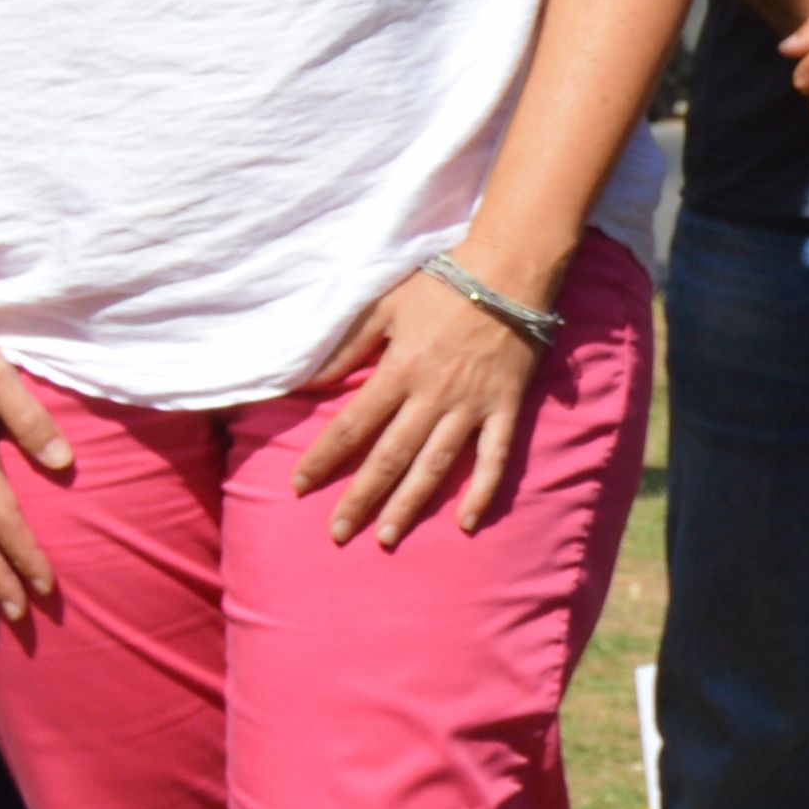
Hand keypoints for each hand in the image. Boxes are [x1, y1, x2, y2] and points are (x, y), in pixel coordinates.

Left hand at [287, 265, 554, 548]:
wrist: (509, 271)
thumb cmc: (442, 284)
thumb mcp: (385, 307)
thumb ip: (347, 347)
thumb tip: (308, 383)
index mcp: (400, 370)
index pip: (351, 425)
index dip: (322, 458)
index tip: (299, 486)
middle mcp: (433, 396)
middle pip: (389, 456)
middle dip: (360, 497)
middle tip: (338, 533)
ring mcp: (472, 406)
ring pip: (436, 465)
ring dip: (409, 504)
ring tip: (386, 537)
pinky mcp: (505, 408)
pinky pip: (495, 457)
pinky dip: (482, 491)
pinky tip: (467, 523)